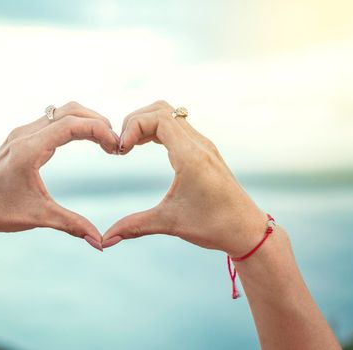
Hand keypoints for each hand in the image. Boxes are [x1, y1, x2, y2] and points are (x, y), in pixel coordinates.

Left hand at [0, 101, 118, 255]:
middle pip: (69, 111)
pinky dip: (74, 125)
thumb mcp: (39, 217)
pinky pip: (54, 121)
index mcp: (28, 149)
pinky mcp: (22, 137)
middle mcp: (24, 134)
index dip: (99, 130)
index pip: (71, 125)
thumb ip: (73, 225)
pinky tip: (86, 140)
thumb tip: (100, 242)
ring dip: (86, 121)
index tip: (116, 146)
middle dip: (97, 121)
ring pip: (62, 112)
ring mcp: (22, 133)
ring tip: (105, 141)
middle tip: (115, 142)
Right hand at [102, 100, 266, 255]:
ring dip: (146, 123)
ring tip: (130, 146)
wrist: (247, 230)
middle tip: (121, 147)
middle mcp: (199, 144)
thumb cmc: (214, 226)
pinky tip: (145, 145)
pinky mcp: (204, 151)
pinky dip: (157, 129)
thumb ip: (134, 227)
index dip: (132, 127)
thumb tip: (105, 240)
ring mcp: (203, 145)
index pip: (157, 118)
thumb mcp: (170, 223)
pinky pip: (177, 126)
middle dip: (135, 121)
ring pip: (170, 114)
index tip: (120, 151)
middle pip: (161, 109)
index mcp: (191, 156)